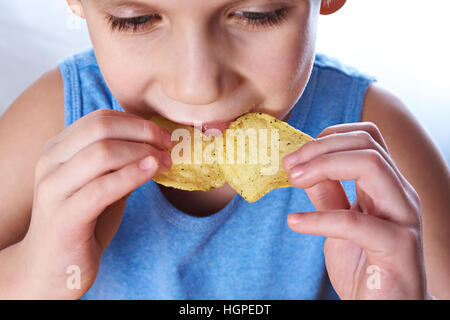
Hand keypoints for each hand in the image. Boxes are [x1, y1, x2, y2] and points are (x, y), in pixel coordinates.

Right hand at [17, 109, 171, 298]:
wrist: (54, 268)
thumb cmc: (82, 222)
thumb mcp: (102, 185)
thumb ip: (120, 164)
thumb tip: (156, 145)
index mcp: (57, 150)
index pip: (100, 119)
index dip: (137, 123)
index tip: (163, 135)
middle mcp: (50, 163)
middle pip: (101, 129)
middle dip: (143, 133)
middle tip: (169, 145)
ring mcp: (53, 189)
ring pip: (102, 154)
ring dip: (142, 153)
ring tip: (166, 162)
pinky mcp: (63, 217)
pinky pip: (103, 188)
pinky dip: (132, 175)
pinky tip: (152, 172)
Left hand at [283, 122, 426, 298]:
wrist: (385, 309)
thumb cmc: (364, 266)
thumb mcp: (337, 223)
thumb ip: (327, 193)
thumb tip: (303, 167)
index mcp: (386, 185)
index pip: (366, 137)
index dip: (328, 137)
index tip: (296, 156)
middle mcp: (399, 194)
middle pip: (367, 143)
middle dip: (320, 147)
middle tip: (288, 166)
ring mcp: (402, 218)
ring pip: (371, 165)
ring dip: (323, 167)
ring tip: (293, 181)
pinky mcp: (397, 248)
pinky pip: (356, 222)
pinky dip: (319, 218)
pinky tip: (295, 222)